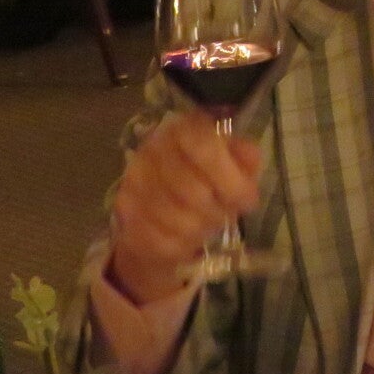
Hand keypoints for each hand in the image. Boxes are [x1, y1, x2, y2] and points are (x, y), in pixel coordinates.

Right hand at [106, 111, 262, 304]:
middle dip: (218, 211)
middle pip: (195, 192)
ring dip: (201, 229)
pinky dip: (181, 244)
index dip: (231, 179)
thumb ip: (246, 158)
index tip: (245, 199)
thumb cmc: (208, 181)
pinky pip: (162, 240)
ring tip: (204, 223)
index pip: (205, 147)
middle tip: (224, 214)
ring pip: (179, 221)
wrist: (164, 207)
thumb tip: (248, 159)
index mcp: (185, 129)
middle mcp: (154, 149)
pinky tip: (184, 236)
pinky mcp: (125, 213)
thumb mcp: (236, 164)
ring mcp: (134, 181)